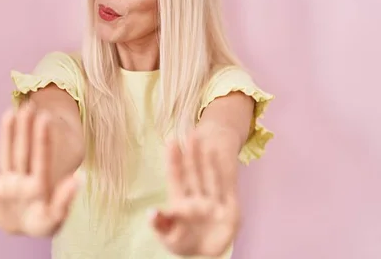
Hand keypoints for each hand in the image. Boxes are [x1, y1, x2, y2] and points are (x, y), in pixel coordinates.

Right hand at [0, 102, 78, 236]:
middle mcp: (23, 178)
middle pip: (24, 150)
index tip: (46, 117)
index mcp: (40, 184)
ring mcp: (7, 182)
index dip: (43, 138)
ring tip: (11, 112)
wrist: (23, 228)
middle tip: (28, 106)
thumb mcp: (55, 217)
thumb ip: (65, 199)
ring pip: (8, 153)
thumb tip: (78, 179)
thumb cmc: (42, 223)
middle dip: (26, 129)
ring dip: (9, 134)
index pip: (42, 157)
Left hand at [150, 134, 240, 256]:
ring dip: (207, 161)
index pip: (176, 178)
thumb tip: (151, 213)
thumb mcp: (169, 237)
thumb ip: (161, 225)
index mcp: (180, 203)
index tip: (171, 142)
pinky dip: (224, 175)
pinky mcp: (229, 209)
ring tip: (206, 142)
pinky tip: (221, 159)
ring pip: (210, 177)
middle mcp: (197, 198)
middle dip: (192, 154)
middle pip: (194, 173)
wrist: (208, 252)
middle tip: (191, 134)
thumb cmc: (184, 242)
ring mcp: (213, 203)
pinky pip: (227, 189)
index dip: (174, 160)